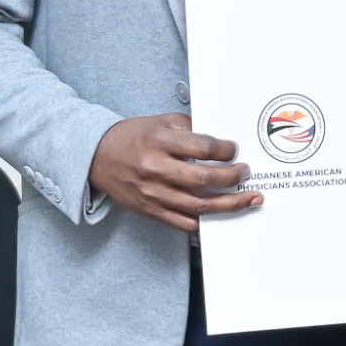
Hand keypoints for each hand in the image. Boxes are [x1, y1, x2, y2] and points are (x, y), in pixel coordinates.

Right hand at [88, 113, 257, 231]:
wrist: (96, 156)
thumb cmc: (132, 137)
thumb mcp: (160, 122)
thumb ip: (190, 129)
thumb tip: (220, 142)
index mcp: (159, 142)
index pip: (202, 148)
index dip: (225, 150)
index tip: (233, 150)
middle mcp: (156, 169)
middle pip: (204, 180)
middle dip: (232, 177)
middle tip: (246, 173)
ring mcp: (153, 193)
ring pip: (199, 206)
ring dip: (229, 204)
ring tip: (249, 199)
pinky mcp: (151, 210)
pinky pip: (183, 223)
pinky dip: (205, 222)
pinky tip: (222, 217)